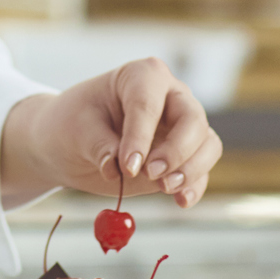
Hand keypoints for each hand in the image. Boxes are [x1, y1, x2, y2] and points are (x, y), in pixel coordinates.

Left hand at [0, 56, 221, 207]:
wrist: (72, 143)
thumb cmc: (74, 124)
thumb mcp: (78, 130)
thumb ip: (100, 147)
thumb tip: (115, 169)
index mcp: (142, 76)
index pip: (149, 103)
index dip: (141, 135)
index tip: (128, 165)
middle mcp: (170, 96)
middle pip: (192, 119)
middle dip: (177, 151)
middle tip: (152, 175)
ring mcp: (182, 125)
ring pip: (206, 143)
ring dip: (192, 169)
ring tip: (165, 188)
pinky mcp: (184, 155)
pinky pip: (202, 169)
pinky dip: (194, 186)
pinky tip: (181, 202)